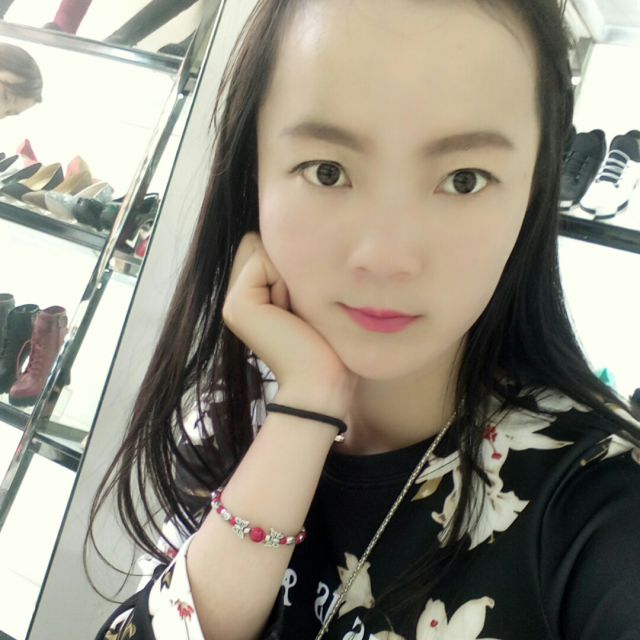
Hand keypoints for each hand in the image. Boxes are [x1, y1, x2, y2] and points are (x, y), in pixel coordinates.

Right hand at [222, 232, 356, 414]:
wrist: (322, 383)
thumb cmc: (327, 344)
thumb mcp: (308, 299)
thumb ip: (291, 270)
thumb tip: (296, 234)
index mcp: (250, 297)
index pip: (263, 245)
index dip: (291, 262)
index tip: (303, 302)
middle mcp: (235, 297)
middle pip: (260, 242)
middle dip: (287, 264)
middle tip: (299, 307)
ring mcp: (233, 301)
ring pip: (262, 246)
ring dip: (288, 271)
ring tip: (296, 310)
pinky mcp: (238, 304)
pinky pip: (263, 259)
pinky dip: (284, 279)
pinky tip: (291, 312)